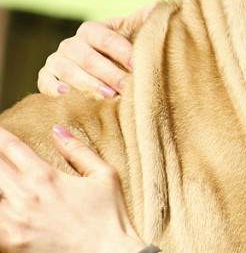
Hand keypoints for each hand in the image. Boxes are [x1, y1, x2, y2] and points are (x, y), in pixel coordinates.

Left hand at [0, 126, 146, 252]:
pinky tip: (2, 207)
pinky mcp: (9, 244)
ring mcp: (13, 222)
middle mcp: (24, 196)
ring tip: (1, 182)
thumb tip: (57, 130)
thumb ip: (78, 150)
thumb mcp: (104, 176)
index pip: (10, 146)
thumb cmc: (110, 218)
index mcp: (45, 177)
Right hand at [37, 3, 156, 97]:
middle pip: (89, 59)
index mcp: (91, 30)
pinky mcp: (45, 77)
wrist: (91, 65)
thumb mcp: (128, 32)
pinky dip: (53, 88)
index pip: (107, 39)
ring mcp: (56, 60)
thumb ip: (142, 21)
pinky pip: (45, 82)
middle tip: (126, 86)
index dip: (122, 51)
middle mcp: (71, 44)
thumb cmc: (116, 50)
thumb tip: (157, 7)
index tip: (138, 65)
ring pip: (69, 71)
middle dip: (109, 73)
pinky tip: (66, 93)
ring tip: (108, 95)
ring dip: (88, 84)